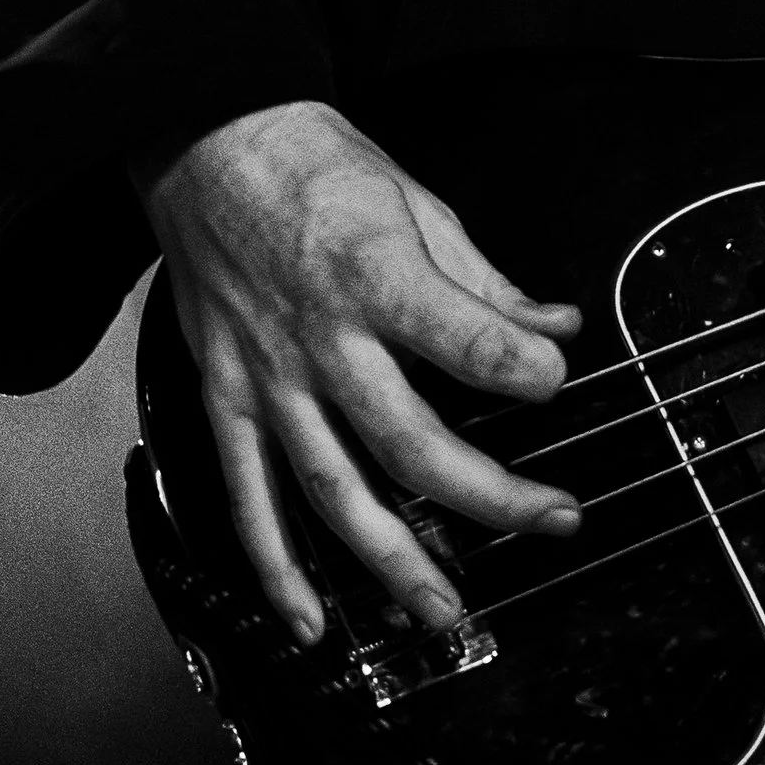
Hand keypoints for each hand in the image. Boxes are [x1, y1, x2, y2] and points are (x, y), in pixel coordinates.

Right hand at [135, 99, 583, 645]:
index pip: (467, 340)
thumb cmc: (312, 165)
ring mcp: (268, 380)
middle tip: (551, 520)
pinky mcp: (225, 400)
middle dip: (491, 495)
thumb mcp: (419, 202)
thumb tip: (558, 325)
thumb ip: (487, 280)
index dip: (523, 368)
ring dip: (393, 560)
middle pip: (412, 440)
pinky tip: (312, 620)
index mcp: (376, 276)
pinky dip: (276, 568)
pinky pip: (249, 498)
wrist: (206, 143)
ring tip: (444, 610)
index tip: (558, 382)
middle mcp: (321, 340)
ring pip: (334, 491)